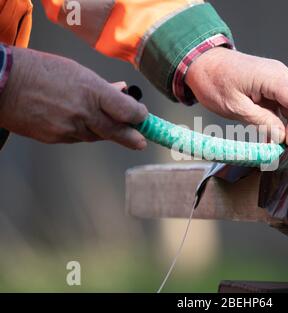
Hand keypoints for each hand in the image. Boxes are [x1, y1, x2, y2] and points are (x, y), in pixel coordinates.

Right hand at [0, 47, 147, 149]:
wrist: (4, 83)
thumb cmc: (41, 71)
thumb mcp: (77, 72)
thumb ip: (101, 87)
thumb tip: (121, 90)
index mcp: (92, 90)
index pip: (127, 110)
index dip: (138, 116)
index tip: (142, 117)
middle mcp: (84, 112)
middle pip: (116, 131)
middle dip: (131, 138)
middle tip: (141, 143)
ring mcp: (70, 127)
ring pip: (95, 136)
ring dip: (102, 131)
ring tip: (97, 120)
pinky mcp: (56, 138)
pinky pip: (77, 138)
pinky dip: (81, 132)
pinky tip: (75, 121)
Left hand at [186, 48, 287, 145]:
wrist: (202, 63)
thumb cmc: (213, 81)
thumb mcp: (234, 106)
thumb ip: (261, 121)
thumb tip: (281, 137)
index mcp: (271, 76)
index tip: (287, 141)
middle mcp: (281, 74)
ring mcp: (279, 78)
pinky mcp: (273, 85)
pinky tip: (282, 136)